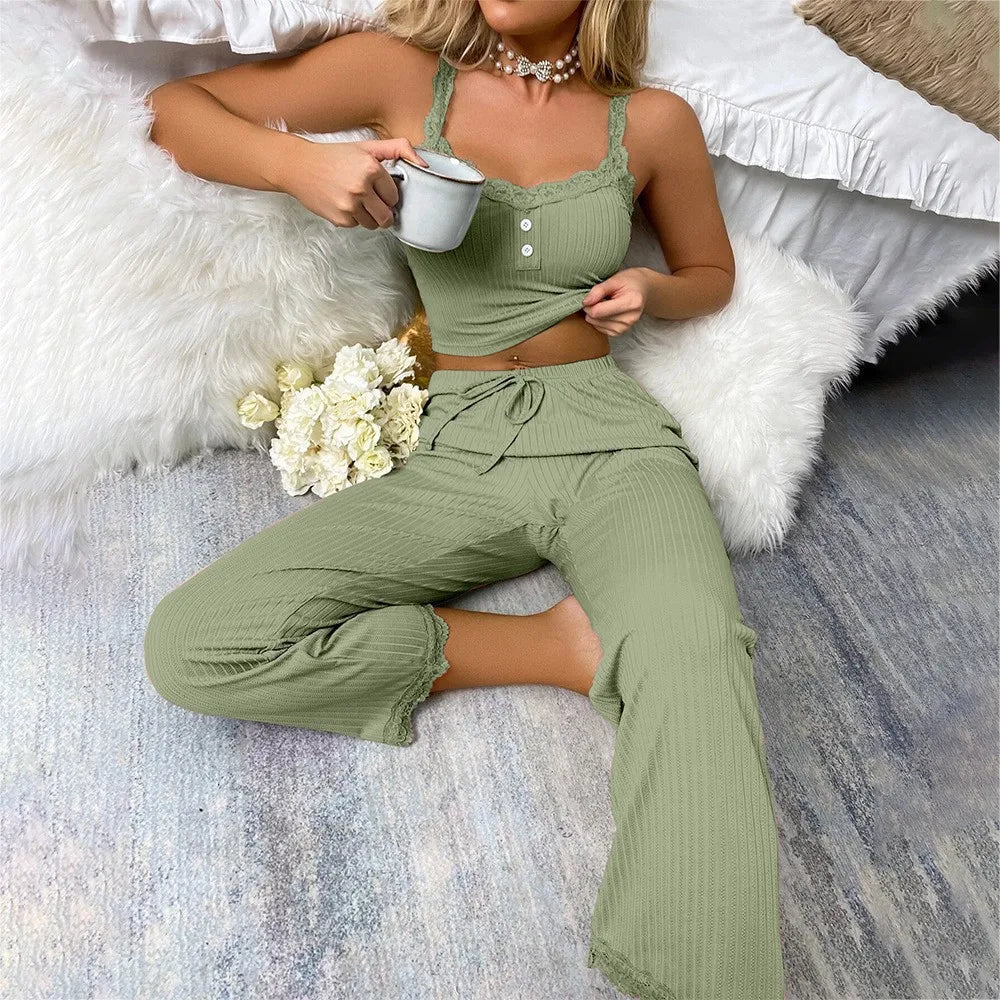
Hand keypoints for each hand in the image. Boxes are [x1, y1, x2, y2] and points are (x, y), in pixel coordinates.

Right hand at [280, 137, 427, 229]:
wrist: (299, 167)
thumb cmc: (334, 156)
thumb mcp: (366, 147)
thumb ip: (398, 148)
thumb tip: (424, 164)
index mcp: (371, 168)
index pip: (394, 195)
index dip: (387, 192)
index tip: (377, 187)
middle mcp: (361, 188)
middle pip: (387, 216)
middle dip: (383, 211)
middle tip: (372, 200)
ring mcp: (349, 206)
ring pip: (373, 224)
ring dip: (369, 216)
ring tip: (356, 200)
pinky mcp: (340, 219)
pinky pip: (357, 226)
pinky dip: (353, 218)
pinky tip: (343, 203)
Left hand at [580, 267, 649, 336]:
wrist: (643, 289)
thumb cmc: (629, 282)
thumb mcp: (615, 279)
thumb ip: (599, 290)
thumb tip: (585, 302)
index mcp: (631, 303)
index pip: (598, 311)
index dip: (588, 304)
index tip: (590, 297)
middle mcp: (630, 318)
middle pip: (597, 319)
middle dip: (591, 308)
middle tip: (598, 298)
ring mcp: (626, 327)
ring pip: (596, 324)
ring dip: (595, 315)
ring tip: (604, 304)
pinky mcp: (620, 332)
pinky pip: (600, 329)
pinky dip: (598, 320)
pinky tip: (605, 311)